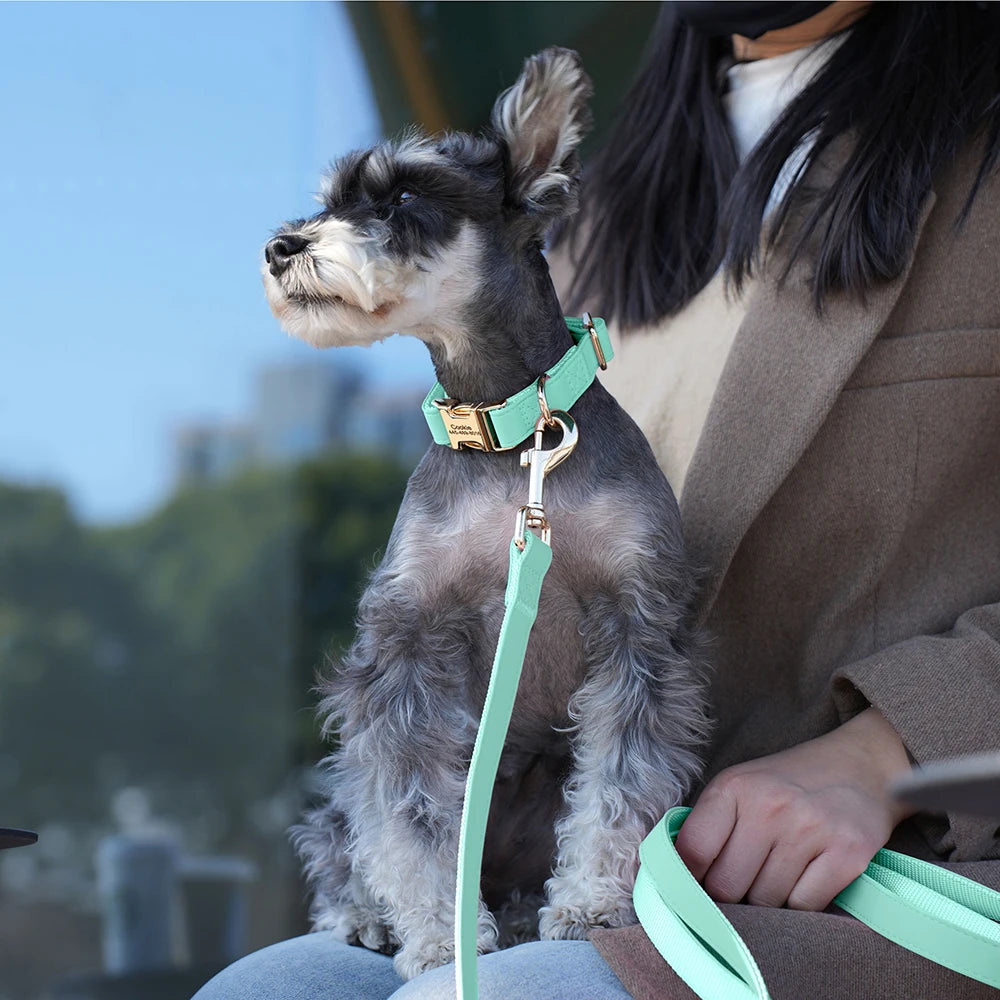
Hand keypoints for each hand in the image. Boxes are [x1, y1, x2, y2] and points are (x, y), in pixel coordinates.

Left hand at [674, 708, 916, 910]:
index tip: (691, 892)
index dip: (686, 881)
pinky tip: (807, 877)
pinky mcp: (847, 854)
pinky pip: (805, 907)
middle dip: (730, 896)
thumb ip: (708, 826)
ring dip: (767, 901)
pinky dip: (801, 904)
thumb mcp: (741, 786)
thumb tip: (673, 879)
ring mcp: (810, 829)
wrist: (862, 767)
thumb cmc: (790, 783)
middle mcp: (769, 805)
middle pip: (727, 886)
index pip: (692, 851)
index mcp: (734, 787)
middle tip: (743, 883)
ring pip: (765, 902)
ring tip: (779, 872)